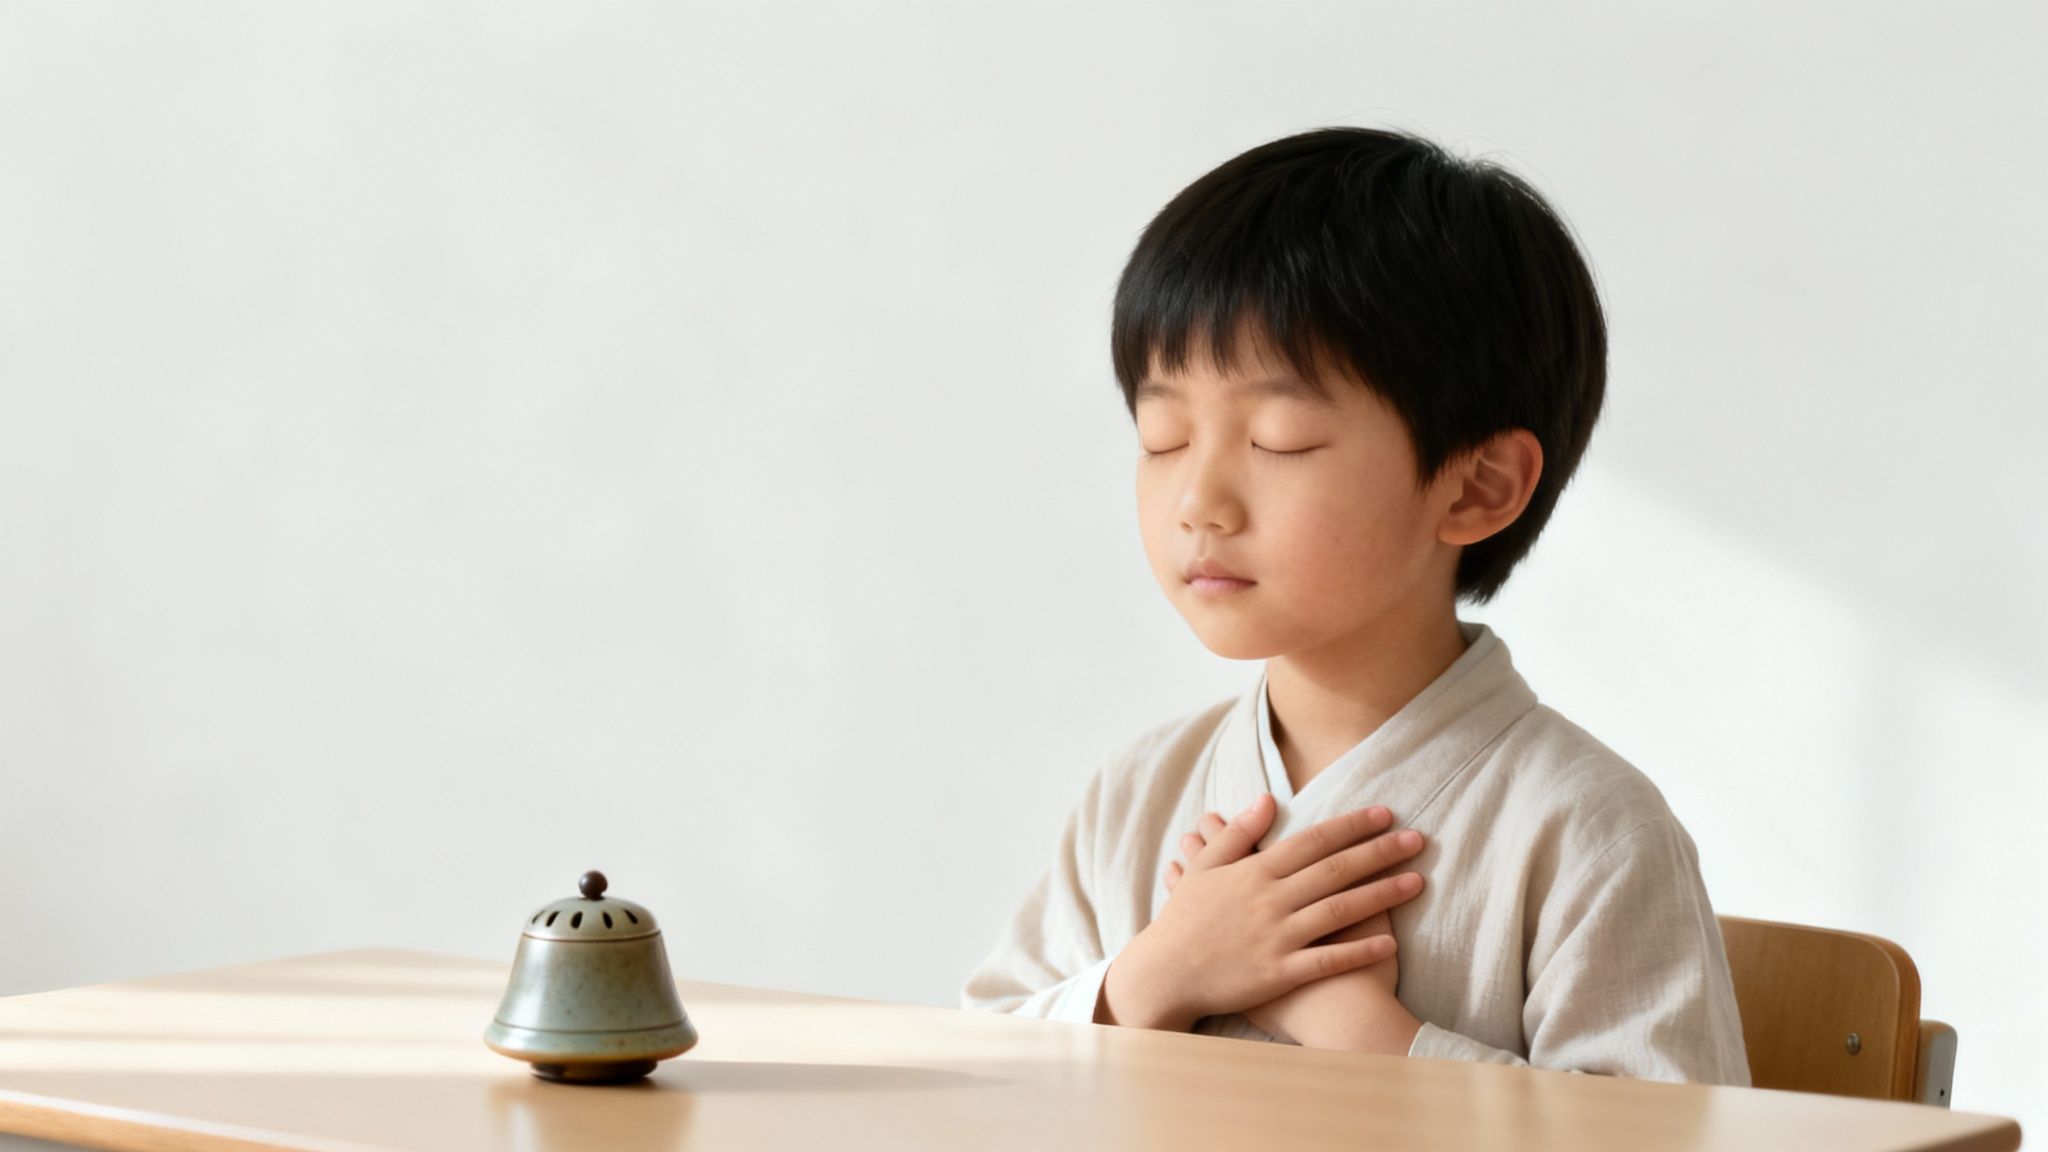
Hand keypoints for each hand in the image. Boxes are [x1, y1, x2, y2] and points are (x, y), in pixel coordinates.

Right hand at [1165, 808, 1424, 1053]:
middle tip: (1418, 839)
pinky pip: (1327, 961)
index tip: (1384, 814)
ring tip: (1417, 881)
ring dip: (1382, 895)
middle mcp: (1270, 901)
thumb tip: (1267, 799)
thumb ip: (1238, 834)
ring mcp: (1277, 938)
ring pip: (1339, 911)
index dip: (1351, 826)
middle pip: (1335, 870)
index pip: (1312, 841)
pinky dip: (1359, 950)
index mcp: (1254, 872)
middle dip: (1379, 852)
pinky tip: (1390, 941)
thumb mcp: (1204, 868)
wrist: (1165, 975)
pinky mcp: (1279, 973)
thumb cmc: (1184, 920)